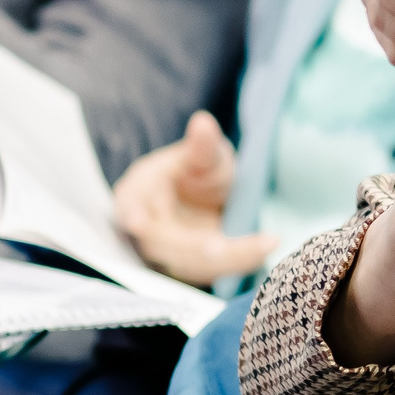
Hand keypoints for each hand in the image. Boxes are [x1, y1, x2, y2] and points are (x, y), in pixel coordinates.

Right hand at [113, 111, 277, 285]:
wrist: (208, 200)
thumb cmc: (199, 172)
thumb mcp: (205, 154)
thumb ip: (202, 146)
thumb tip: (202, 123)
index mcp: (136, 193)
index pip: (129, 205)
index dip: (132, 213)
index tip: (137, 220)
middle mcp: (145, 228)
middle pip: (166, 243)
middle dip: (202, 246)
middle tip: (234, 243)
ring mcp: (165, 253)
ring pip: (191, 264)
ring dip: (230, 258)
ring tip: (265, 244)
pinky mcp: (188, 269)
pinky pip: (210, 272)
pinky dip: (237, 263)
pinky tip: (262, 252)